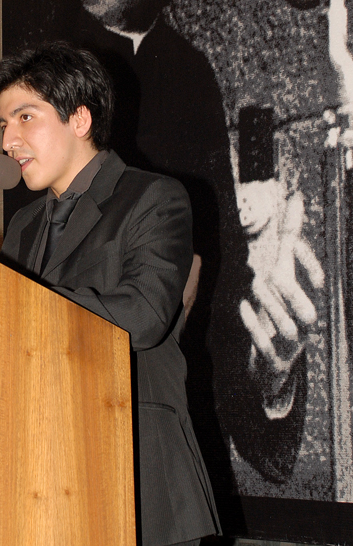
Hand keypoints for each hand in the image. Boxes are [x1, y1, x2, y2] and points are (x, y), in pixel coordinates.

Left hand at [236, 180, 323, 401]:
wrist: (272, 362)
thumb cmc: (280, 305)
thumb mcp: (284, 271)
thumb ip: (290, 239)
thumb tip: (296, 198)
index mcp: (311, 302)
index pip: (318, 284)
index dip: (308, 263)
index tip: (292, 243)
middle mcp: (306, 326)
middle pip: (308, 311)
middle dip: (289, 291)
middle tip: (267, 273)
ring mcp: (292, 346)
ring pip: (288, 330)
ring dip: (270, 306)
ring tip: (254, 285)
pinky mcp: (275, 362)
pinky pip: (267, 347)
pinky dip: (255, 326)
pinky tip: (242, 306)